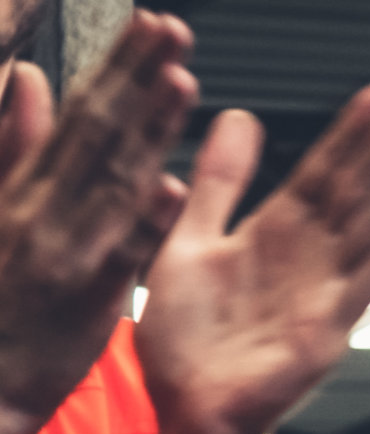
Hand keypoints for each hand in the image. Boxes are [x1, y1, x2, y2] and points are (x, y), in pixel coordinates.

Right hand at [0, 13, 193, 433]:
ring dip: (149, 131)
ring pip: (113, 183)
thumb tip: (24, 75)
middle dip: (137, 77)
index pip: (82, 114)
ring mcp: (66, 251)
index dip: (118, 68)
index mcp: (28, 185)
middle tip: (173, 29)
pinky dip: (143, 223)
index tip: (151, 25)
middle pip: (99, 132)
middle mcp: (47, 208)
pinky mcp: (84, 301)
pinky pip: (118, 258)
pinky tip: (172, 189)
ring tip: (183, 82)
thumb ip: (12, 142)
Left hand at [137, 77, 369, 433]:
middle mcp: (309, 260)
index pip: (329, 166)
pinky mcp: (322, 335)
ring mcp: (323, 296)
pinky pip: (360, 287)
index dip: (362, 126)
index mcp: (276, 235)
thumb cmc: (189, 345)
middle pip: (360, 184)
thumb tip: (239, 118)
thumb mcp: (187, 240)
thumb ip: (219, 183)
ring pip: (369, 223)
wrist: (189, 418)